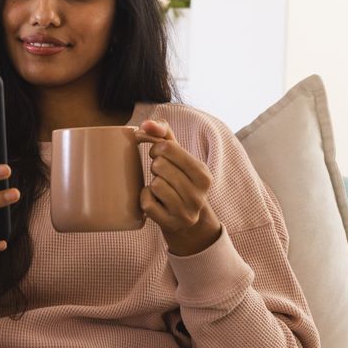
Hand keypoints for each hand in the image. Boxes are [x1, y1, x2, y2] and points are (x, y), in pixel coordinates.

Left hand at [134, 119, 222, 256]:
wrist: (187, 219)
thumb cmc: (179, 178)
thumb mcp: (178, 155)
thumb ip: (163, 133)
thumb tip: (144, 124)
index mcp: (203, 174)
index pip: (168, 148)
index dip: (157, 148)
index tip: (160, 155)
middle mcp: (198, 195)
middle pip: (159, 166)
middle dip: (156, 167)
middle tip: (162, 174)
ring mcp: (185, 212)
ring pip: (155, 185)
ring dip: (152, 184)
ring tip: (162, 188)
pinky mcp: (170, 223)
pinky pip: (146, 203)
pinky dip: (145, 198)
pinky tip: (156, 200)